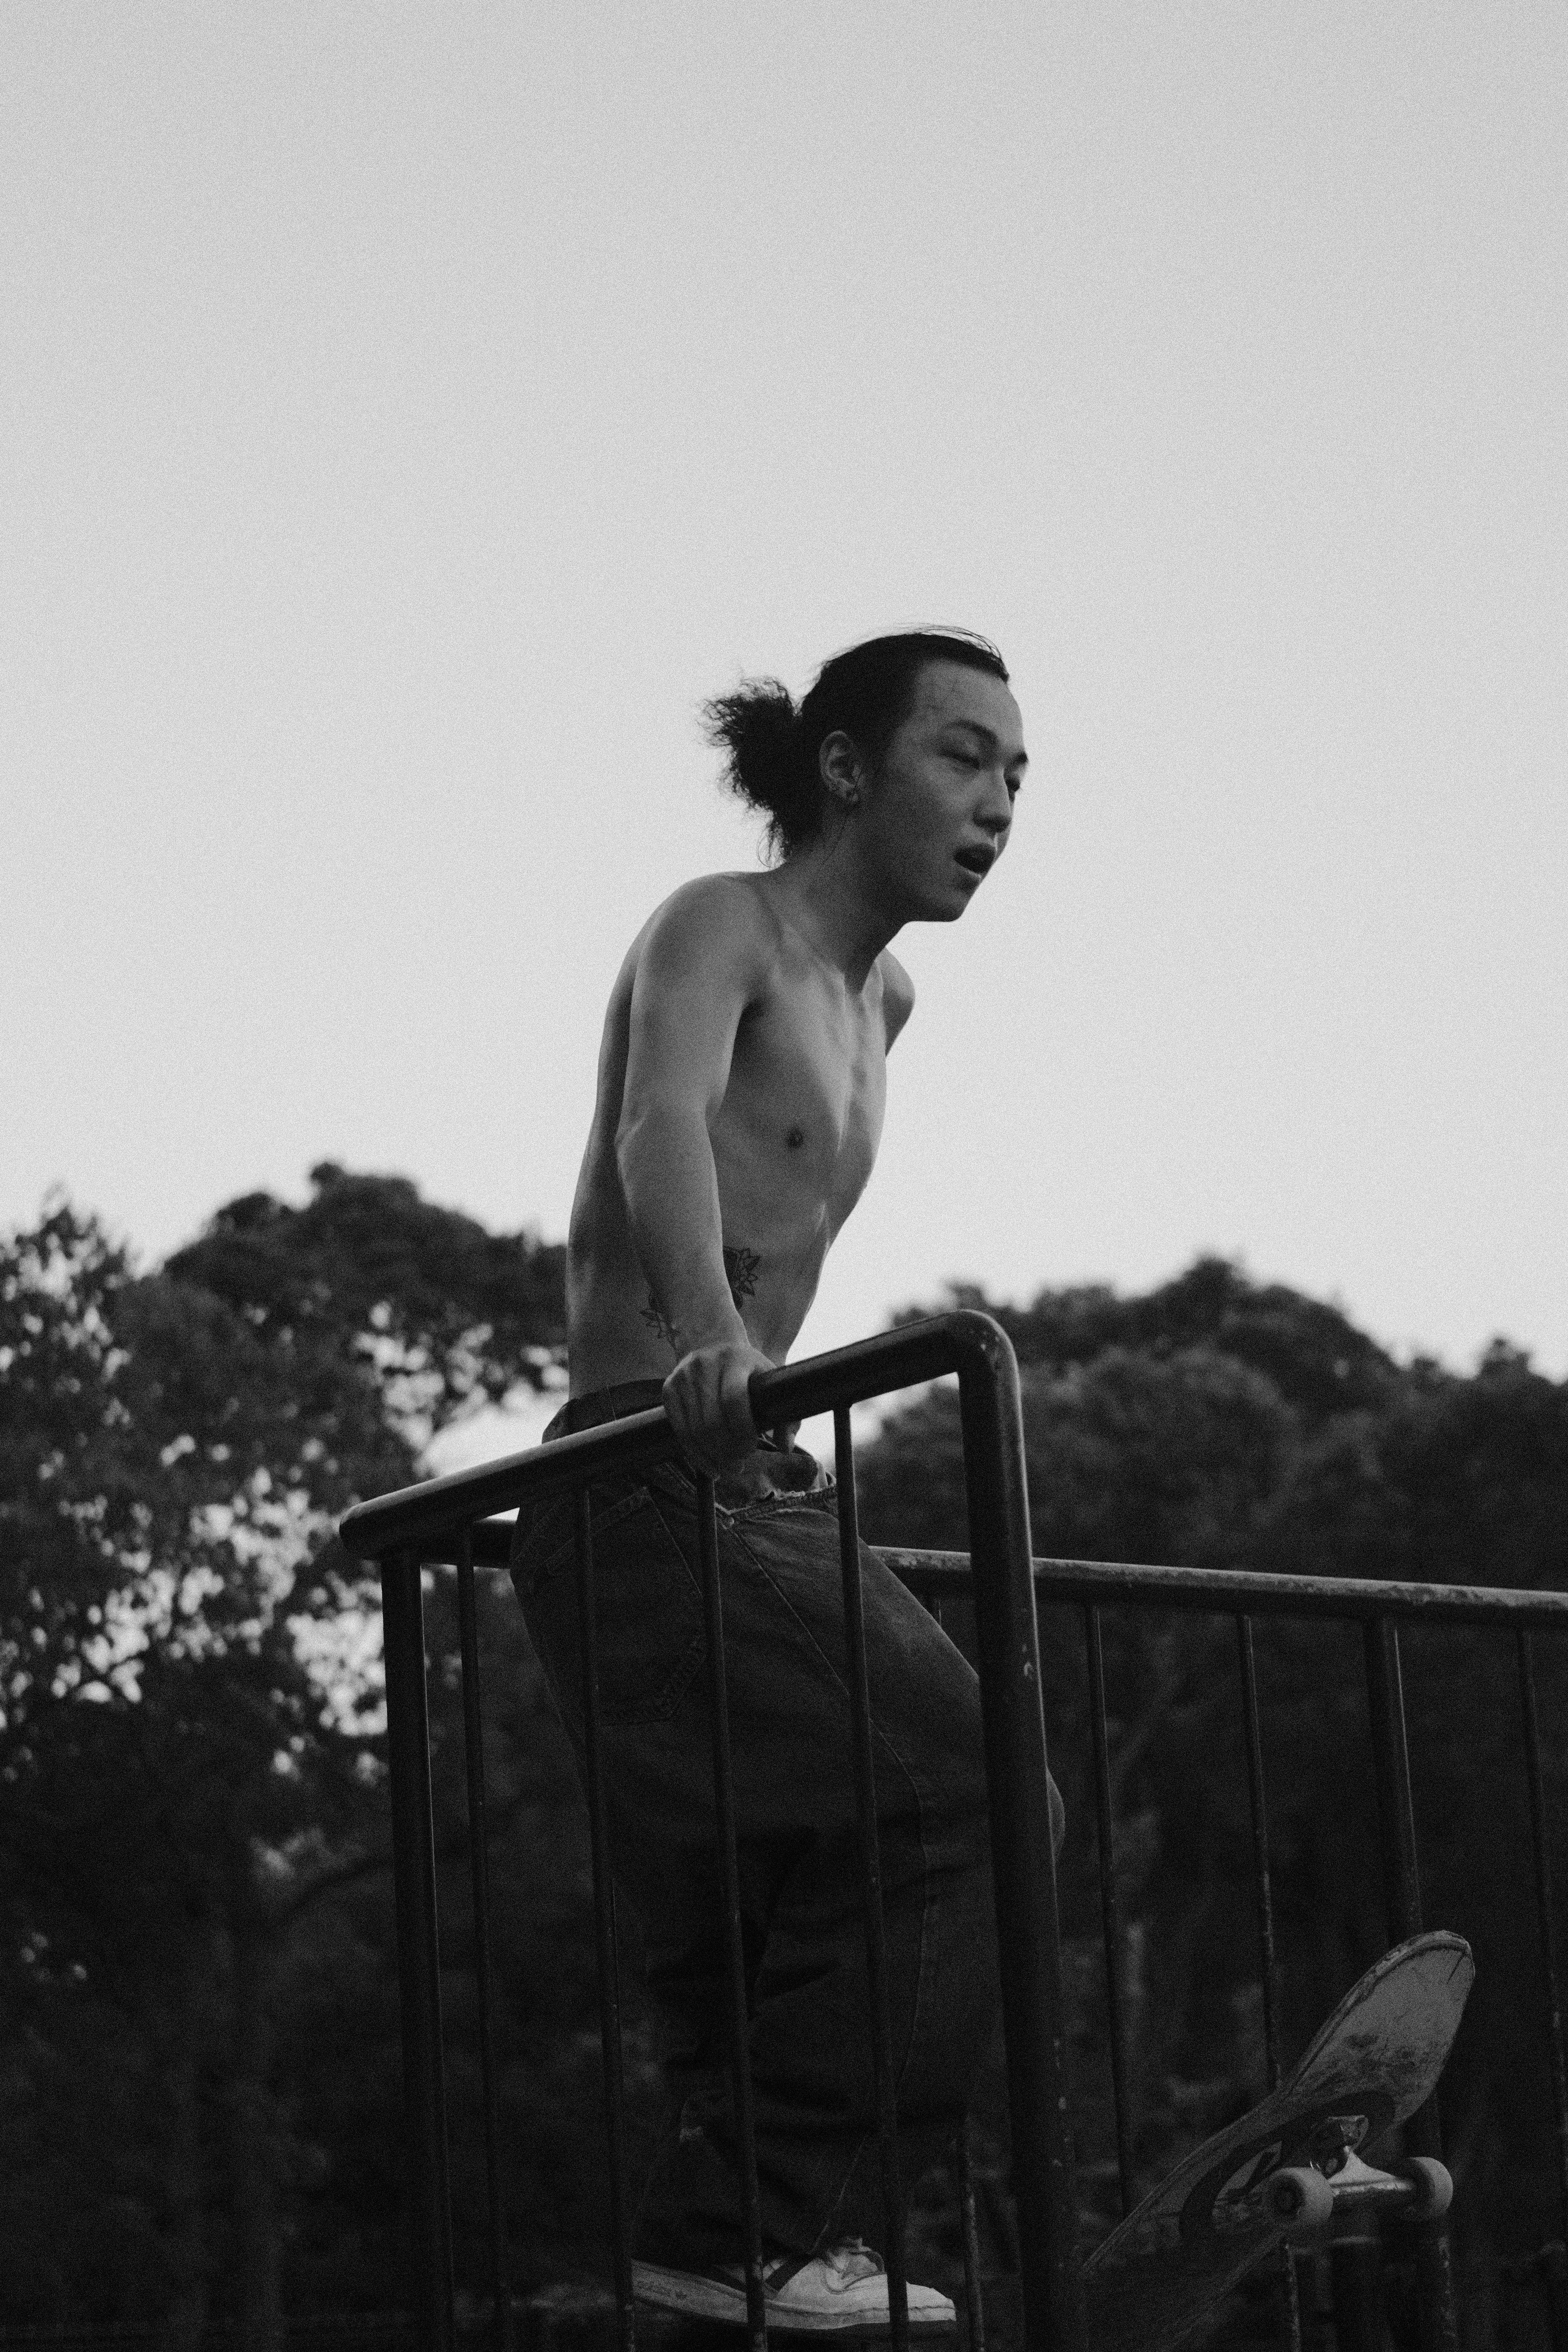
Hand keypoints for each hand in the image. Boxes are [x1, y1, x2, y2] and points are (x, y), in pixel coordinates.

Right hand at [663, 1338, 774, 1476]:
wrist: (711, 1342)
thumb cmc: (748, 1369)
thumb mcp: (770, 1381)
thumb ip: (786, 1415)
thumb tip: (785, 1447)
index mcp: (736, 1359)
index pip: (734, 1398)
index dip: (743, 1429)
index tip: (751, 1450)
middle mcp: (706, 1365)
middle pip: (712, 1419)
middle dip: (727, 1450)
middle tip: (738, 1465)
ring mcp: (683, 1376)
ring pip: (694, 1429)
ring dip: (711, 1457)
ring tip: (726, 1469)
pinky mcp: (668, 1389)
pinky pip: (679, 1430)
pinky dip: (694, 1454)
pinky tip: (709, 1465)